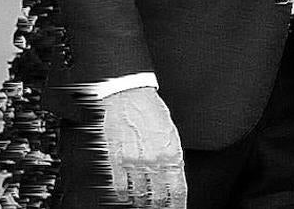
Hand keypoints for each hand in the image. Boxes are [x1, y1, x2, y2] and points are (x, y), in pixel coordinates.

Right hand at [99, 87, 186, 207]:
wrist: (129, 96)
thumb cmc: (151, 111)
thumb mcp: (171, 133)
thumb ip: (173, 156)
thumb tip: (175, 176)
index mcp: (171, 154)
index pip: (177, 190)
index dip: (177, 205)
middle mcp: (153, 161)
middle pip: (158, 198)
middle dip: (159, 206)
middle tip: (158, 207)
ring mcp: (134, 163)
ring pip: (139, 195)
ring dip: (142, 202)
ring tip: (144, 202)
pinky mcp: (116, 161)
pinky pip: (120, 187)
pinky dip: (124, 195)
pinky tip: (127, 196)